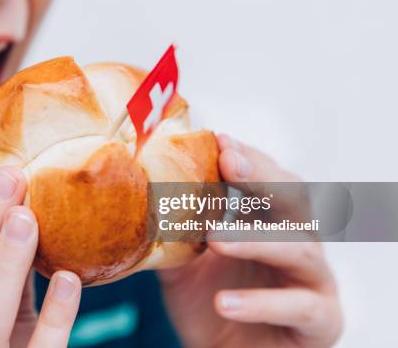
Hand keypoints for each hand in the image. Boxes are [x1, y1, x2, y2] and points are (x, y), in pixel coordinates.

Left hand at [159, 135, 342, 346]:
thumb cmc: (209, 305)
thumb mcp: (183, 265)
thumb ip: (174, 232)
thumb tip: (142, 193)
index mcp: (270, 224)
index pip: (269, 179)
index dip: (248, 158)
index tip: (220, 140)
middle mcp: (298, 244)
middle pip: (295, 201)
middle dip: (263, 177)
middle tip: (229, 162)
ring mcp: (314, 282)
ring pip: (299, 248)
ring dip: (257, 239)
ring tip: (215, 238)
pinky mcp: (321, 322)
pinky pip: (300, 307)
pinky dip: (261, 302)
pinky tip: (225, 302)